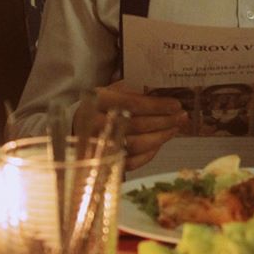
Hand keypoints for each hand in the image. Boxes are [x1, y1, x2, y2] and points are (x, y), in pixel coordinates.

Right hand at [73, 80, 187, 171]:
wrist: (71, 128)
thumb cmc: (98, 106)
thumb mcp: (110, 90)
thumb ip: (132, 90)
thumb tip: (164, 90)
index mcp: (98, 100)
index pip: (132, 103)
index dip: (157, 105)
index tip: (176, 105)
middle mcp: (95, 124)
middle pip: (137, 125)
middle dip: (164, 121)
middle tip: (181, 117)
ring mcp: (98, 146)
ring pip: (136, 145)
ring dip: (160, 137)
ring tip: (175, 129)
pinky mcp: (103, 163)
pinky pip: (132, 162)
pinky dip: (149, 154)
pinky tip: (159, 144)